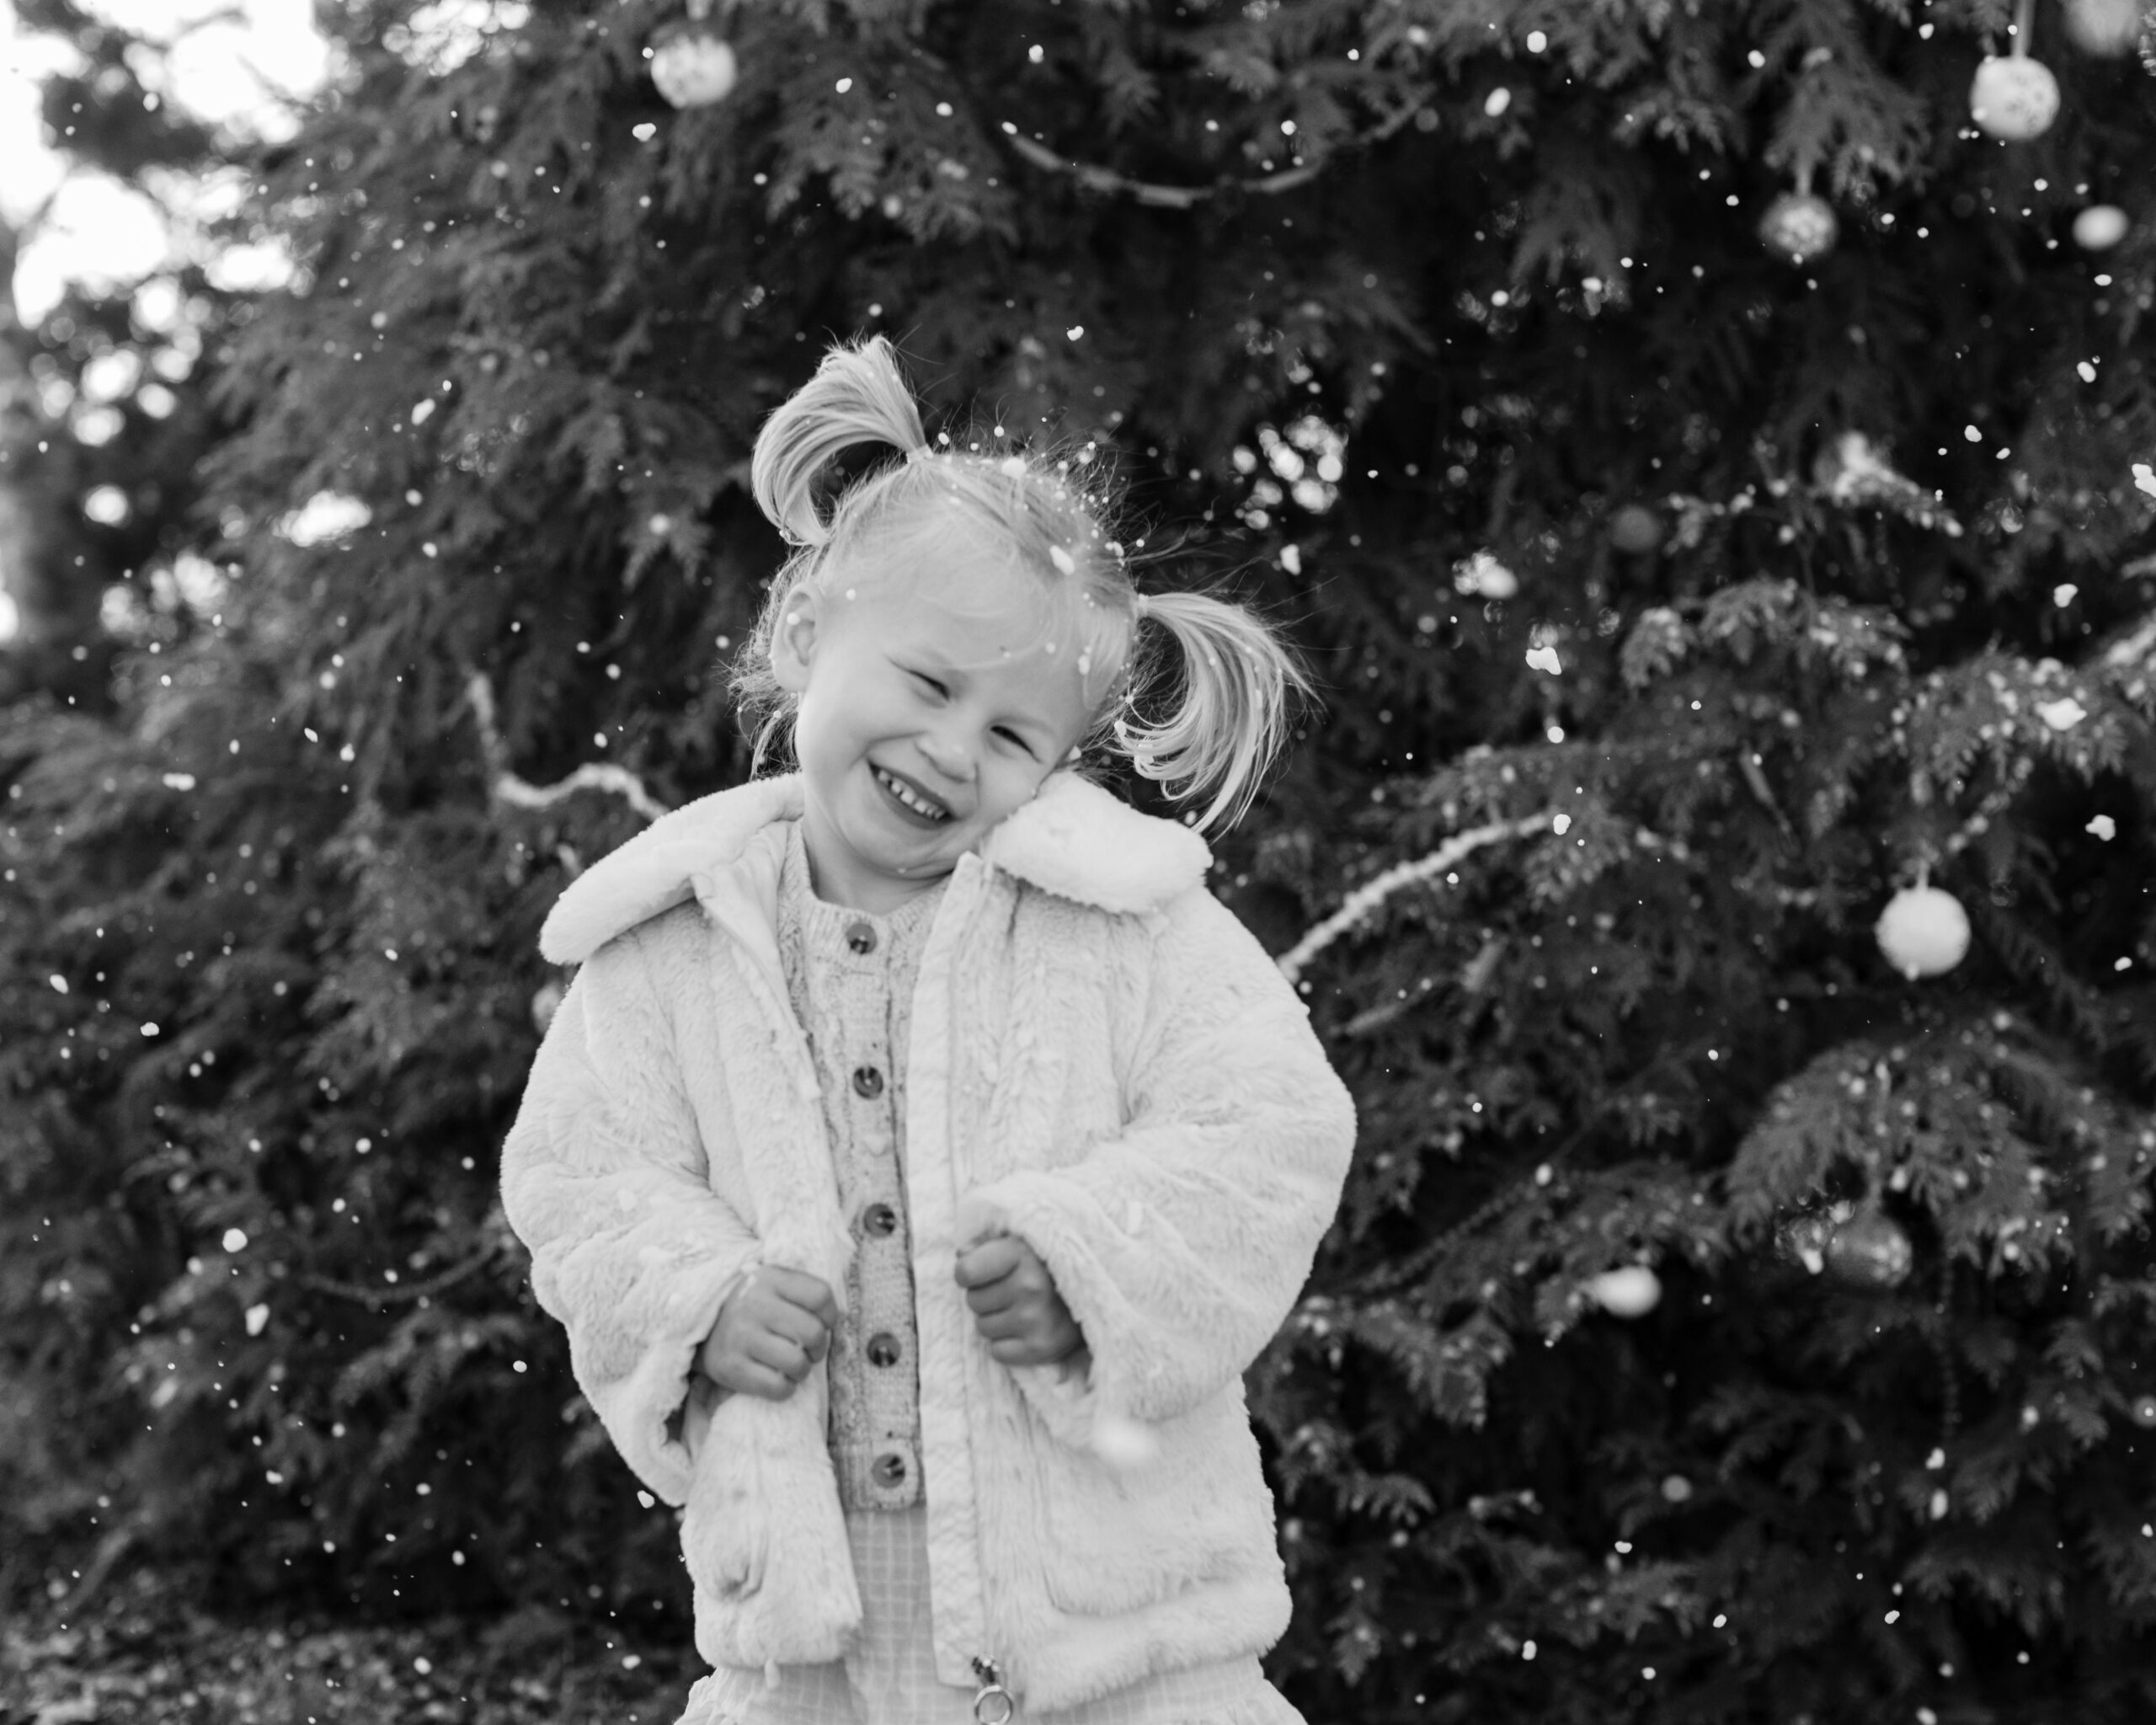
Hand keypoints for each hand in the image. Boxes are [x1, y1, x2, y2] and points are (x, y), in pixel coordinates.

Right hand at [696, 1266, 837, 1401]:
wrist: (704, 1329)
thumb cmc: (754, 1309)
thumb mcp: (774, 1286)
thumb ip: (803, 1293)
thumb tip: (834, 1320)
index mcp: (769, 1278)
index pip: (820, 1295)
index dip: (830, 1315)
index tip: (822, 1322)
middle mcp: (754, 1305)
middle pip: (814, 1333)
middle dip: (818, 1347)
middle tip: (807, 1349)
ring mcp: (741, 1337)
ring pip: (798, 1363)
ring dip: (802, 1370)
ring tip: (792, 1365)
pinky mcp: (731, 1368)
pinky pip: (778, 1388)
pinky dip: (786, 1388)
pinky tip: (778, 1378)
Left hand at [955, 1233, 1083, 1366]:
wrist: (1092, 1290)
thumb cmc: (1044, 1264)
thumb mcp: (1018, 1241)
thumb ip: (985, 1244)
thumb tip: (960, 1256)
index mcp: (1020, 1254)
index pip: (964, 1272)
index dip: (969, 1273)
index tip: (984, 1271)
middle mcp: (1028, 1286)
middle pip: (972, 1300)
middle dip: (986, 1296)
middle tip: (1012, 1290)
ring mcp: (1035, 1319)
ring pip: (983, 1327)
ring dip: (996, 1320)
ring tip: (1022, 1308)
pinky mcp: (1041, 1347)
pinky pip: (997, 1351)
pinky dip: (1007, 1344)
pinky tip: (1026, 1329)